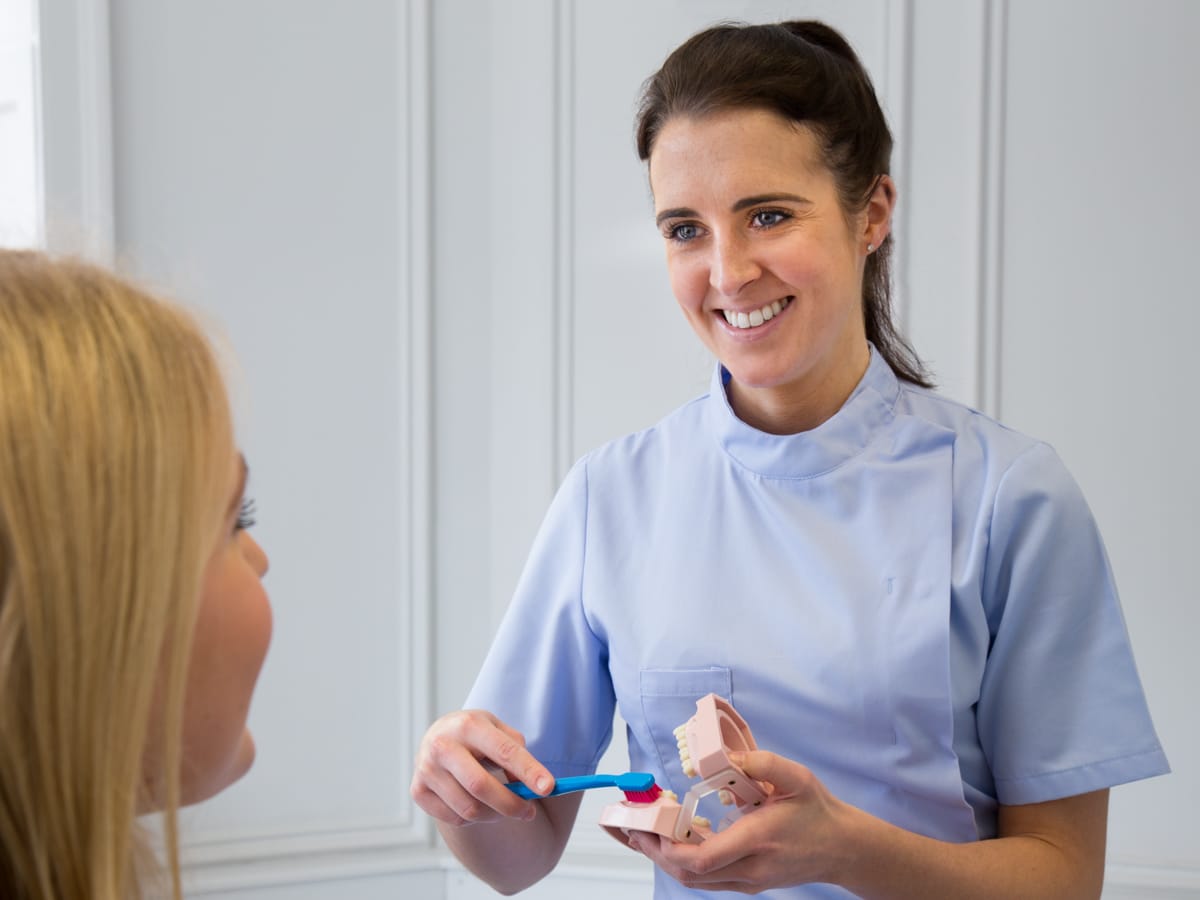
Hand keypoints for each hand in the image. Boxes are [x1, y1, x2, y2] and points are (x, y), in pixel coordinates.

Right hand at [410, 709, 554, 826]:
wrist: (438, 737)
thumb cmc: (476, 736)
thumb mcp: (498, 730)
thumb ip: (517, 751)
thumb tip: (530, 784)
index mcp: (468, 724)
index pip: (504, 751)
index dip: (529, 771)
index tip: (549, 787)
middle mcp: (442, 745)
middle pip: (481, 786)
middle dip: (511, 804)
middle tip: (530, 812)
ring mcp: (426, 768)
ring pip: (468, 809)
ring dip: (495, 815)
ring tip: (504, 807)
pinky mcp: (418, 790)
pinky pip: (453, 818)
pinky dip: (473, 819)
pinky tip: (478, 805)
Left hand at [628, 750, 852, 893]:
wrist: (842, 848)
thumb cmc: (818, 812)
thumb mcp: (797, 777)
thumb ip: (764, 763)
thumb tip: (729, 756)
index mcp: (758, 840)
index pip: (704, 858)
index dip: (671, 847)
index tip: (654, 824)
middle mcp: (750, 868)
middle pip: (690, 874)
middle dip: (655, 852)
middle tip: (632, 827)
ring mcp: (748, 880)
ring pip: (695, 881)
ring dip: (664, 858)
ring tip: (643, 832)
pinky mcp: (747, 882)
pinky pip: (706, 879)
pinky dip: (682, 862)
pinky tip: (670, 840)